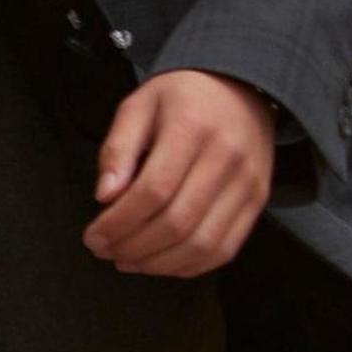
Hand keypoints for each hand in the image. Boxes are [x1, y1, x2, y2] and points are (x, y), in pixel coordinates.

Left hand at [86, 69, 276, 277]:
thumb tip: (104, 196)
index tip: (93, 235)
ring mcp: (247, 185)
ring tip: (127, 260)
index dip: (119, 222)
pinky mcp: (257, 202)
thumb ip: (118, 149)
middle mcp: (226, 160)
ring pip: (203, 243)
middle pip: (177, 222)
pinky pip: (225, 248)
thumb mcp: (138, 105)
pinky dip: (190, 265)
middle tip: (104, 250)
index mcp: (191, 129)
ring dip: (159, 262)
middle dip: (134, 246)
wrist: (240, 87)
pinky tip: (161, 262)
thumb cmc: (182, 97)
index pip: (153, 191)